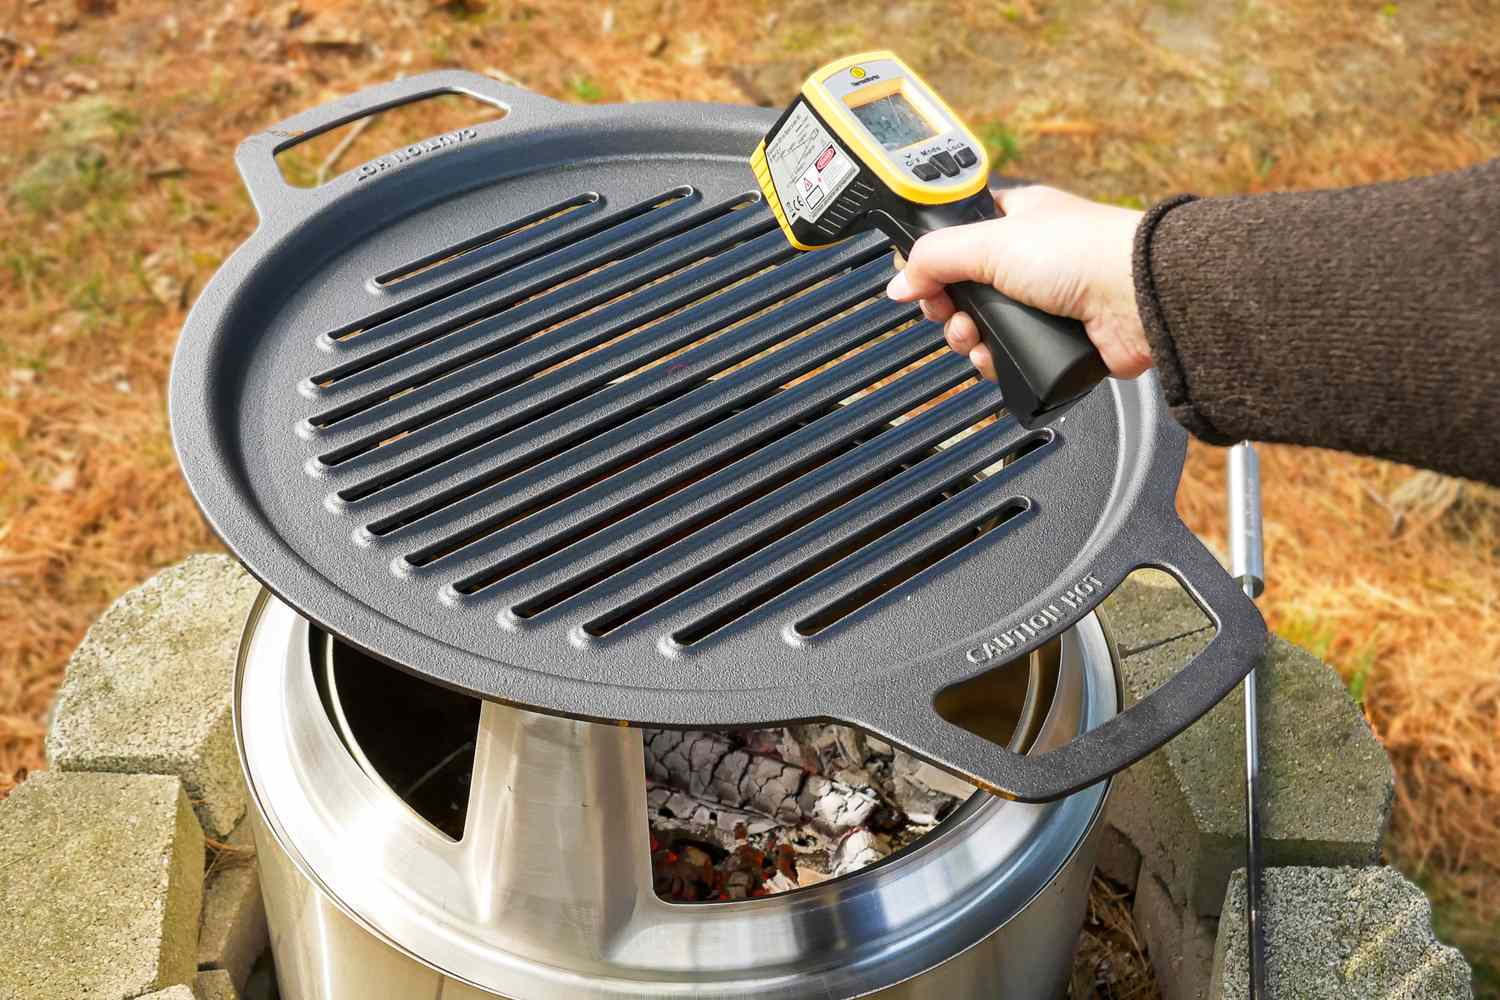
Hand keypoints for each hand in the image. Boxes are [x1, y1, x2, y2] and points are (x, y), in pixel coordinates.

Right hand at [885, 186, 1150, 382]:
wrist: (1139, 297)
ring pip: (983, 327)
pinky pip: (1009, 355)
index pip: (958, 236)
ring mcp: (1045, 301)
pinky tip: (998, 358)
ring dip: (969, 338)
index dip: (934, 261)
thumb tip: (899, 283)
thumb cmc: (1083, 251)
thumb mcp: (990, 242)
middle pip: (964, 289)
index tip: (920, 279)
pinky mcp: (1057, 340)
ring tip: (976, 339)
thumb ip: (935, 259)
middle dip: (949, 309)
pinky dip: (996, 361)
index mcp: (1016, 219)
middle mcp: (1030, 259)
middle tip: (950, 314)